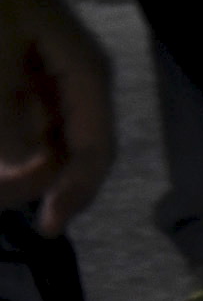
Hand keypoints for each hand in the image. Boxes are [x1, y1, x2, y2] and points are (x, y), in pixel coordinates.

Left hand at [0, 0, 114, 234]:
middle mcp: (80, 86)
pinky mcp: (31, 83)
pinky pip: (25, 127)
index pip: (95, 149)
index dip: (75, 192)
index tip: (48, 225)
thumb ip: (5, 113)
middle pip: (72, 155)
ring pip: (45, 146)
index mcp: (88, 75)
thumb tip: (15, 171)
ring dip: (19, 165)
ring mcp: (55, 84)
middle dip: (37, 181)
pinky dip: (10, 143)